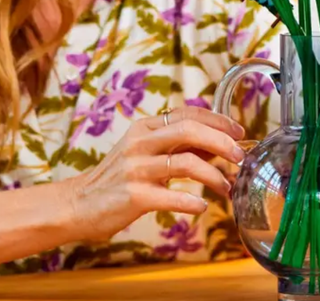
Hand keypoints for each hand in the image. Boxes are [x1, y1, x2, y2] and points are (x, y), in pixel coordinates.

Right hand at [66, 107, 245, 242]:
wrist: (79, 204)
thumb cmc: (117, 179)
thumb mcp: (145, 154)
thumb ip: (178, 147)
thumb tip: (218, 143)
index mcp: (144, 127)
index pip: (187, 113)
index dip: (218, 120)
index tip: (239, 131)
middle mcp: (139, 142)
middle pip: (188, 130)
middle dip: (222, 142)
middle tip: (240, 156)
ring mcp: (135, 168)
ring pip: (185, 163)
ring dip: (213, 175)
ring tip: (226, 187)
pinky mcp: (133, 195)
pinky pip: (171, 196)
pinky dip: (192, 201)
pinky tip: (202, 206)